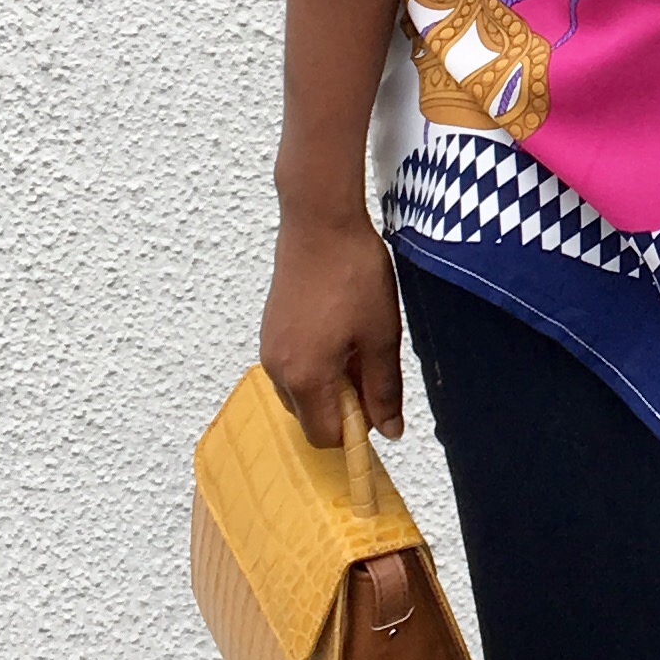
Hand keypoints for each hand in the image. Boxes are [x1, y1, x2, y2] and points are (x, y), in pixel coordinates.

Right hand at [260, 200, 405, 445]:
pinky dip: (317, 368)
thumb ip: (384, 390)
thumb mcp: (382, 337)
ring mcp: (270, 350)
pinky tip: (340, 335)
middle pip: (310, 418)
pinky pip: (293, 369)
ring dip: (331, 387)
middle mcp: (278, 370)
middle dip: (343, 409)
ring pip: (301, 394)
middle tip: (373, 371)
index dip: (355, 432)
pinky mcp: (270, 332)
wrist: (320, 223)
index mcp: (305, 377)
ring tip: (357, 347)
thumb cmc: (353, 275)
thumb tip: (389, 431)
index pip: (325, 436)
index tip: (379, 409)